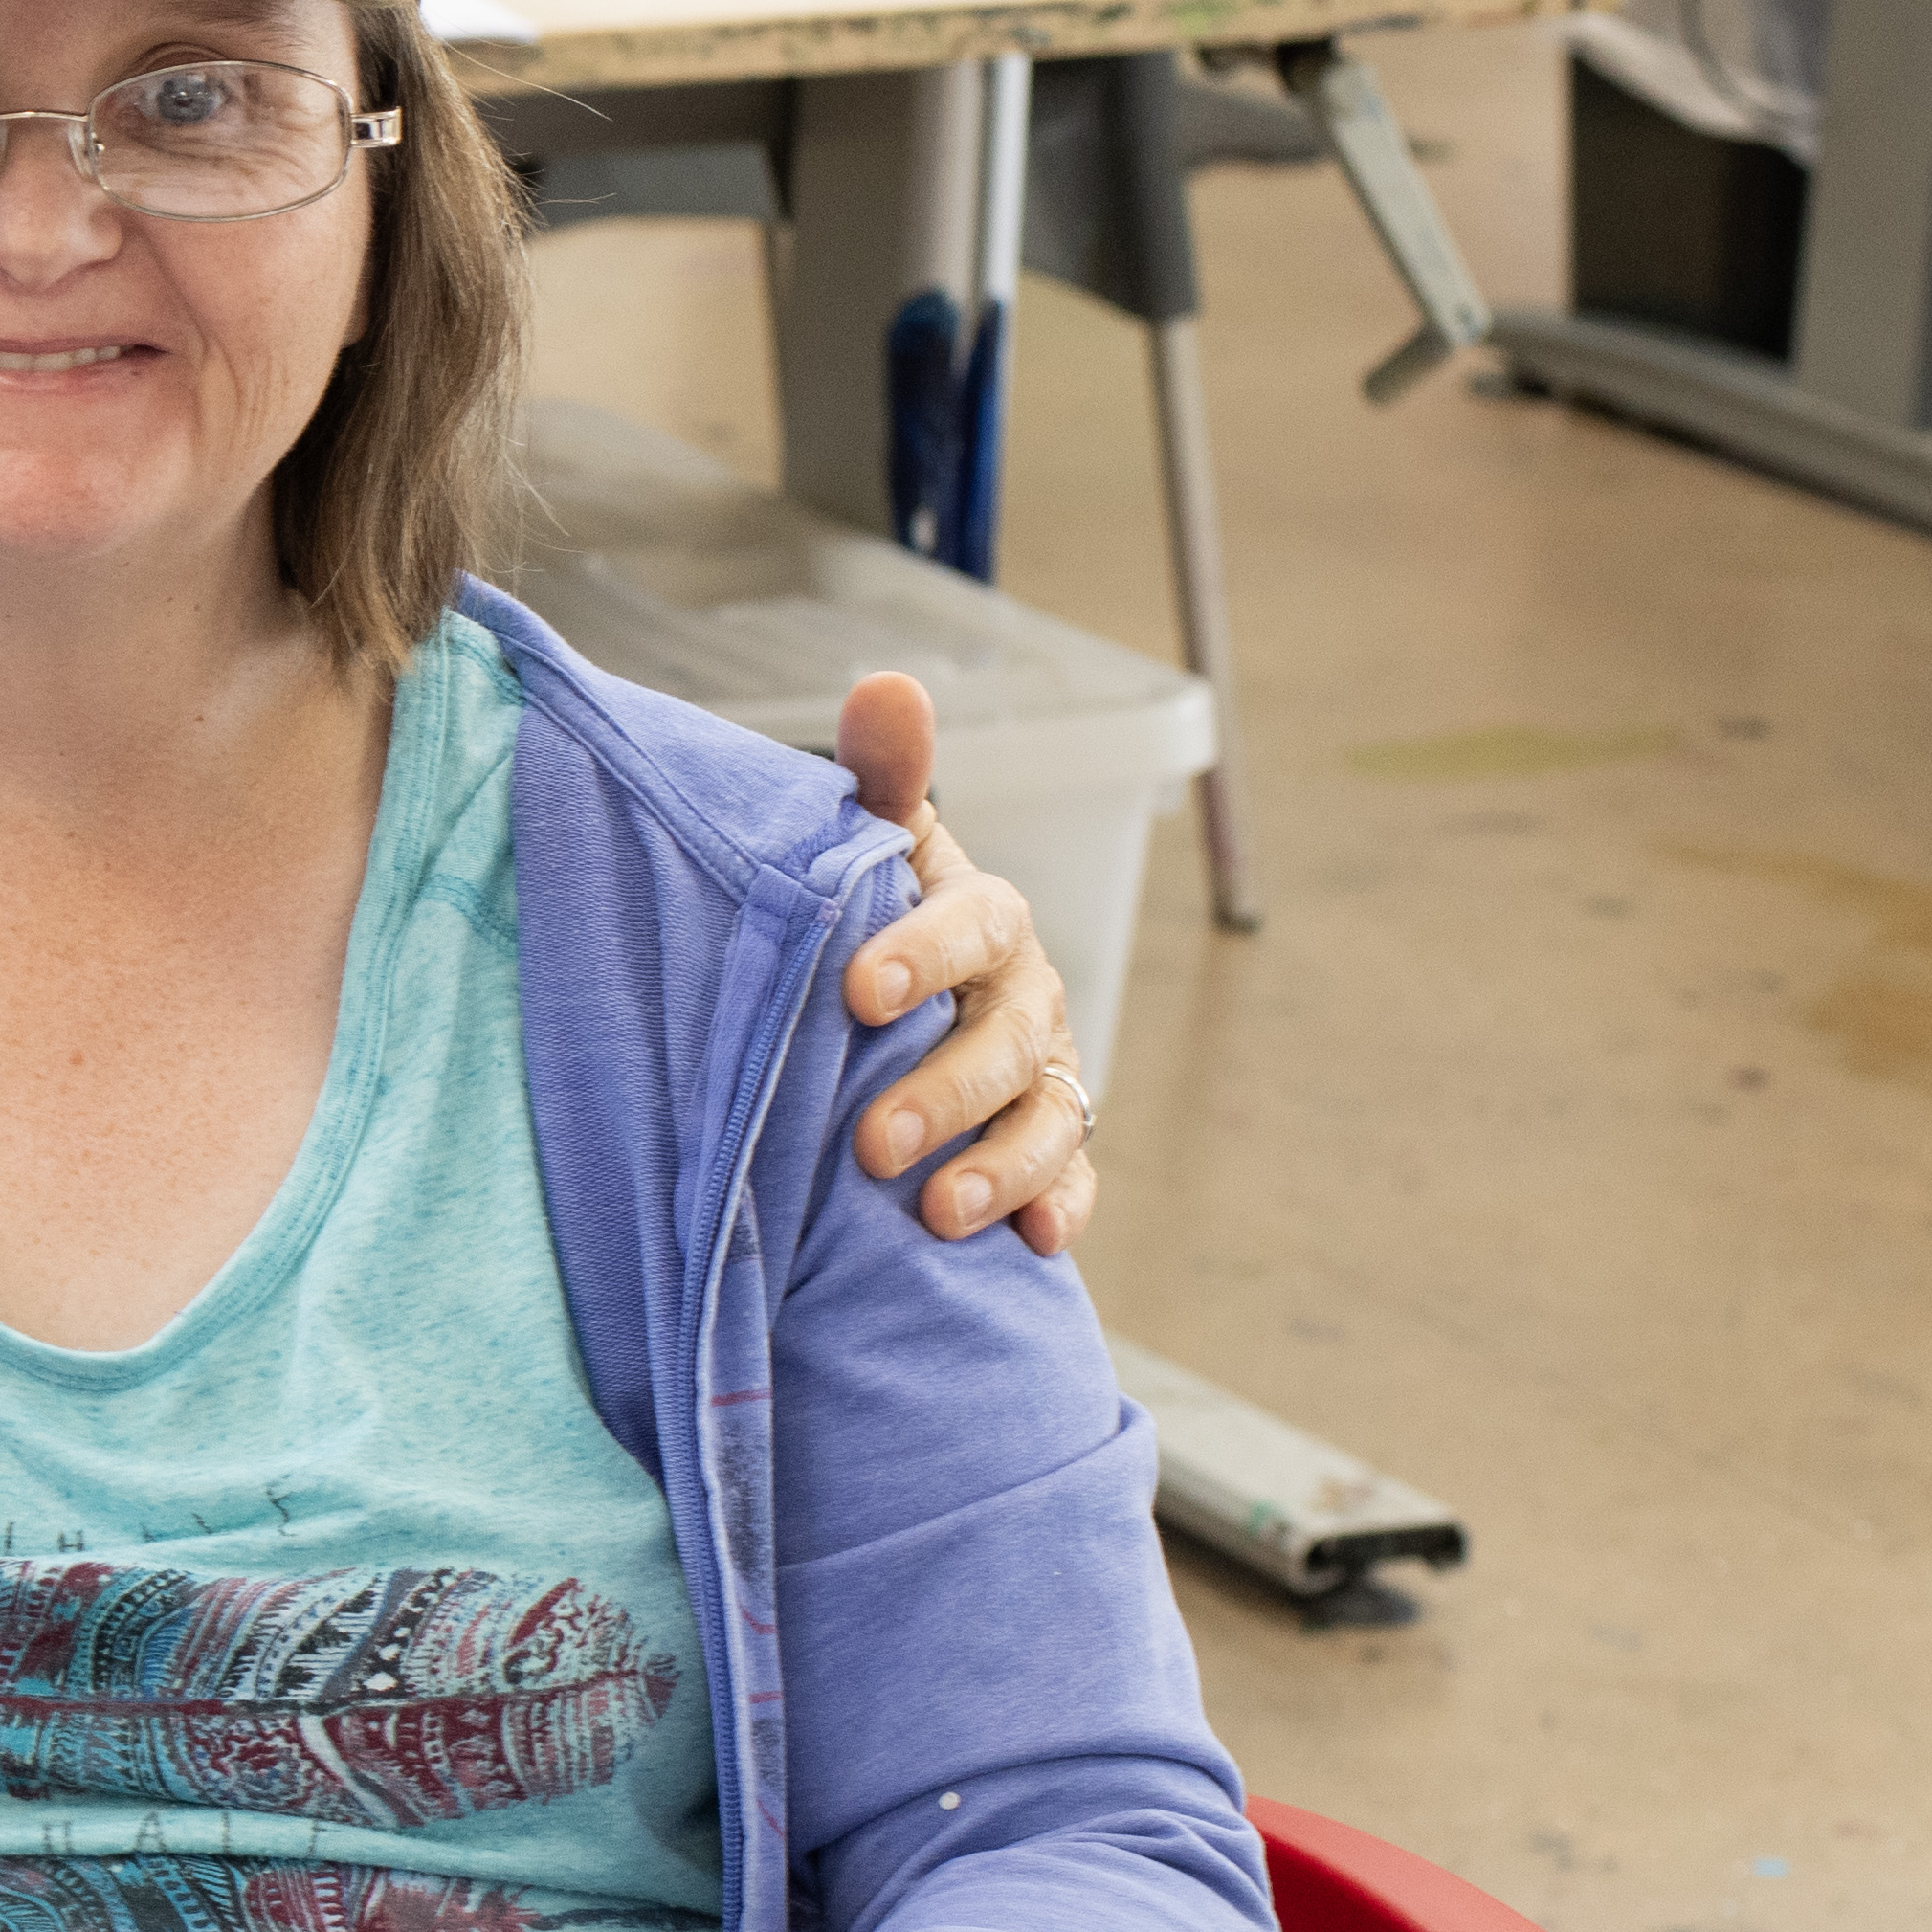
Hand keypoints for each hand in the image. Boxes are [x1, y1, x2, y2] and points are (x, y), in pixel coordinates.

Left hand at [830, 670, 1096, 1257]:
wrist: (883, 1008)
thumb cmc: (867, 920)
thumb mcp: (868, 851)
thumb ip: (875, 780)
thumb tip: (888, 685)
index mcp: (981, 918)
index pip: (973, 923)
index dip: (923, 953)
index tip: (858, 992)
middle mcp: (1025, 995)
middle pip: (1010, 1041)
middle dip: (946, 1092)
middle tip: (869, 1142)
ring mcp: (1045, 1073)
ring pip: (1049, 1120)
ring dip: (1002, 1169)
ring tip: (938, 1214)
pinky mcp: (1052, 1146)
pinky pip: (1073, 1182)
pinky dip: (1058, 1210)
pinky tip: (1031, 1246)